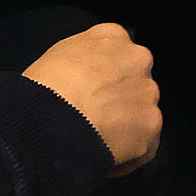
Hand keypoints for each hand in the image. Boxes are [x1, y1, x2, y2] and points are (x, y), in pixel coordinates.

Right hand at [25, 22, 161, 175]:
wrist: (52, 116)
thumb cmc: (44, 86)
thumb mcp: (60, 56)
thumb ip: (84, 61)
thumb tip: (86, 82)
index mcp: (113, 36)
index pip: (118, 55)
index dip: (105, 79)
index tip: (91, 94)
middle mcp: (138, 59)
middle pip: (135, 84)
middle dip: (120, 103)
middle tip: (94, 120)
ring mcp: (148, 92)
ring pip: (142, 115)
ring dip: (125, 130)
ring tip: (96, 144)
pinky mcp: (151, 124)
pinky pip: (144, 146)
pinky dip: (127, 157)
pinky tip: (103, 159)